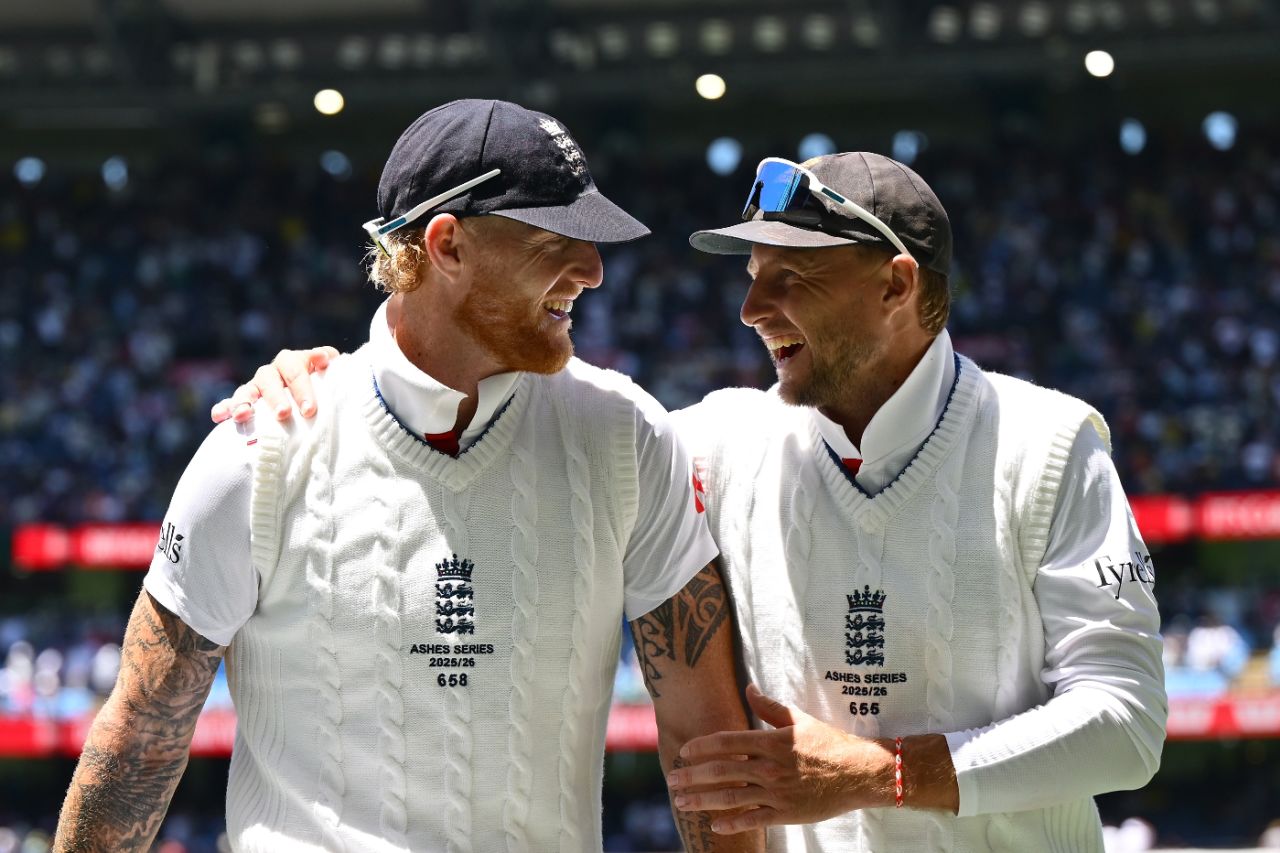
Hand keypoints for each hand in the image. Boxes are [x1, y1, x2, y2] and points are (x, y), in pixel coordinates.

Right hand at [209, 347, 338, 423]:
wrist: (312, 398)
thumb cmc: (324, 387)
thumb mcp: (332, 375)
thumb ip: (332, 365)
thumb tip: (324, 358)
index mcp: (293, 362)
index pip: (296, 370)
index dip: (302, 388)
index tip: (309, 410)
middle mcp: (272, 372)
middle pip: (269, 380)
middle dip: (276, 397)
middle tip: (283, 414)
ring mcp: (256, 386)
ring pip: (246, 390)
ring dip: (243, 402)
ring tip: (242, 415)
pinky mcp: (243, 401)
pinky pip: (229, 403)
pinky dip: (223, 408)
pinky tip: (218, 417)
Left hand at [666, 683, 892, 833]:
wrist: (860, 773)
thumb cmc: (830, 743)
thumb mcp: (800, 719)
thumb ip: (770, 706)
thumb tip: (748, 689)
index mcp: (771, 741)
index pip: (727, 742)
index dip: (702, 746)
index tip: (684, 751)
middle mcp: (770, 767)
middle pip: (722, 771)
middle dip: (692, 776)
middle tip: (672, 779)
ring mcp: (777, 792)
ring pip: (731, 797)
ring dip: (703, 800)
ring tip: (682, 802)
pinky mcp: (787, 814)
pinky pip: (753, 820)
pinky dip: (732, 824)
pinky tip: (714, 825)